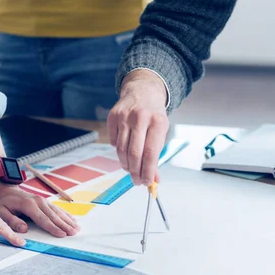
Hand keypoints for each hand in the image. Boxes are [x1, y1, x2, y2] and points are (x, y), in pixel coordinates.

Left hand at [0, 181, 79, 237]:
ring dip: (68, 220)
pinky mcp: (44, 201)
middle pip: (53, 216)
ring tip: (77, 228)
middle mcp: (38, 201)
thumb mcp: (1, 212)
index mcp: (28, 205)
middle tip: (74, 233)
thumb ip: (12, 221)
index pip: (43, 219)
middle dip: (65, 225)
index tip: (62, 234)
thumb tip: (24, 229)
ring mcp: (42, 200)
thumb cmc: (2, 203)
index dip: (53, 228)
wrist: (4, 189)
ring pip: (57, 212)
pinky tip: (72, 219)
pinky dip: (65, 214)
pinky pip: (57, 208)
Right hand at [108, 69, 168, 185]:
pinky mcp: (113, 116)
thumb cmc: (154, 116)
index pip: (151, 154)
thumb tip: (154, 180)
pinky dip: (118, 150)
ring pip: (122, 149)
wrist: (143, 91)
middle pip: (134, 154)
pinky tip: (124, 150)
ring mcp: (125, 116)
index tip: (146, 182)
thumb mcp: (161, 132)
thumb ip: (157, 156)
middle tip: (136, 180)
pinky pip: (113, 141)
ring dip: (125, 164)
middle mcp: (141, 118)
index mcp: (158, 122)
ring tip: (130, 169)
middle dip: (135, 171)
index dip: (147, 171)